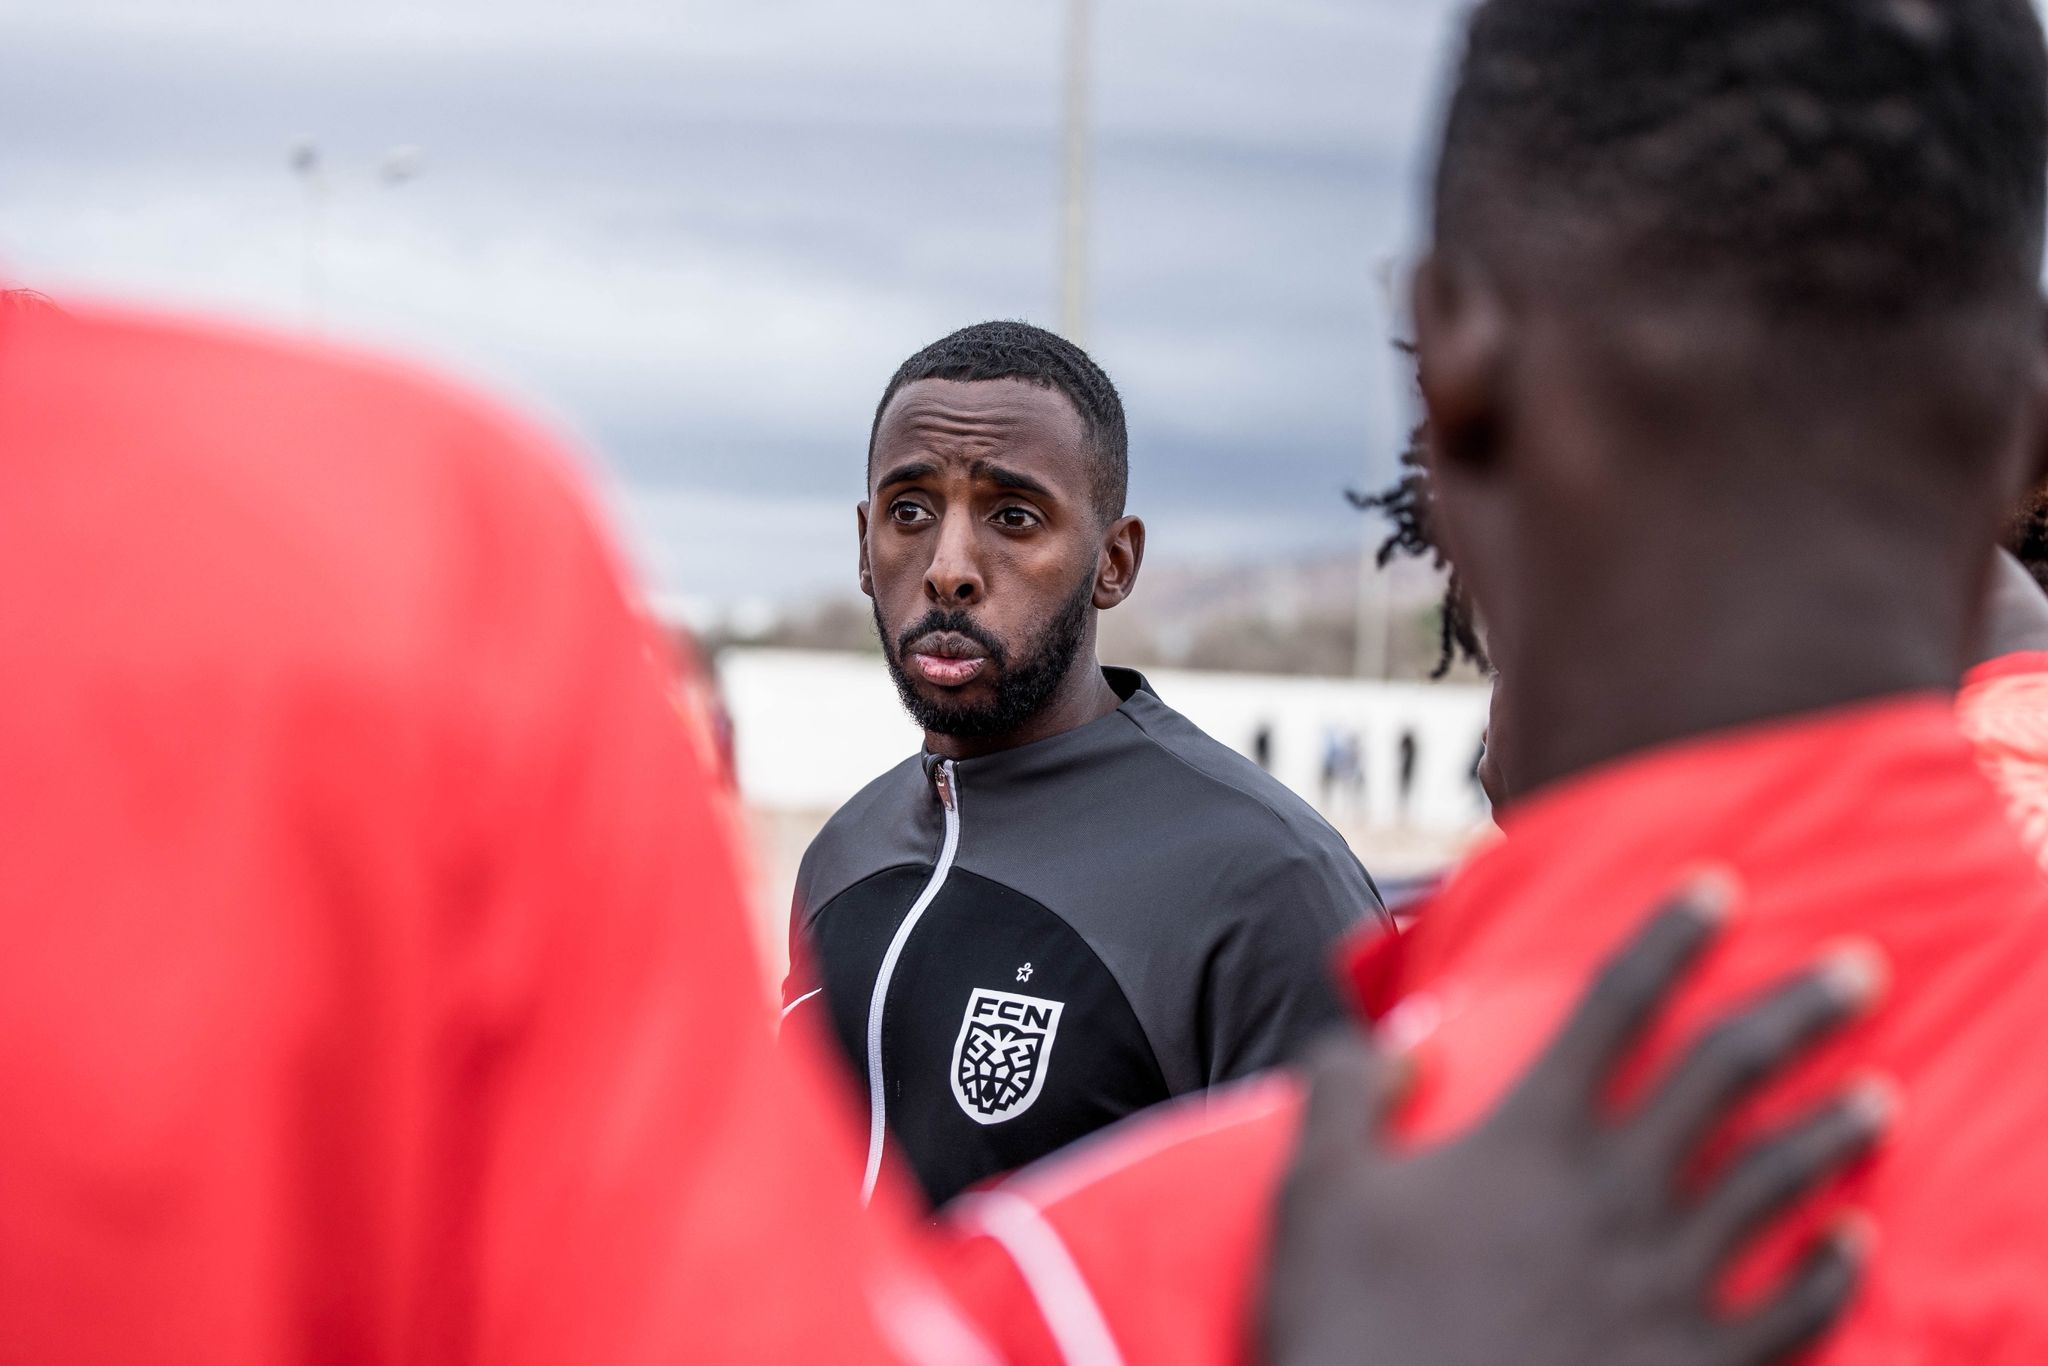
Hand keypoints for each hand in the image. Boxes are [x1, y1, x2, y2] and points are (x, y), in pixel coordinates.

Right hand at [1263, 873, 1887, 1365]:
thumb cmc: (1353, 1325)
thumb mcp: (1315, 1190)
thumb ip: (1347, 1092)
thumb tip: (1387, 1039)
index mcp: (1534, 1138)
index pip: (1615, 1006)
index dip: (1669, 940)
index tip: (1716, 891)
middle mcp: (1619, 1194)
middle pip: (1728, 1076)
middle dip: (1798, 1011)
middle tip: (1859, 969)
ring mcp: (1668, 1284)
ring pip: (1777, 1184)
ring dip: (1834, 1131)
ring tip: (1877, 1096)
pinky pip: (1789, 1313)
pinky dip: (1829, 1275)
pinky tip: (1853, 1241)